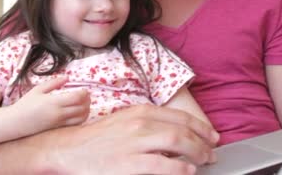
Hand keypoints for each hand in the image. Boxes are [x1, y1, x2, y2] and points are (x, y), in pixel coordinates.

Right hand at [12, 76, 89, 133]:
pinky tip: (80, 112)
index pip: (76, 98)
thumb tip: (67, 77)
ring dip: (87, 109)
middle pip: (81, 107)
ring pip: (81, 117)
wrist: (15, 123)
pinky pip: (75, 124)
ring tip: (85, 103)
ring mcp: (59, 122)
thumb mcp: (38, 90)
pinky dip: (82, 118)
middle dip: (87, 100)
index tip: (84, 89)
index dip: (84, 93)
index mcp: (53, 102)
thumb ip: (53, 83)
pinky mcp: (58, 128)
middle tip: (87, 95)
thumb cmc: (25, 104)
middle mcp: (58, 113)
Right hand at [44, 104, 219, 174]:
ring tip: (204, 161)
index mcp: (141, 111)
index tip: (212, 136)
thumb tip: (179, 135)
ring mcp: (134, 143)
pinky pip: (162, 165)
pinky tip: (188, 171)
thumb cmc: (100, 138)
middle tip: (212, 154)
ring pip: (177, 143)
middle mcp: (140, 123)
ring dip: (197, 153)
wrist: (69, 149)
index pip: (180, 117)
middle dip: (203, 142)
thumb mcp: (127, 121)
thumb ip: (152, 125)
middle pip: (182, 130)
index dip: (201, 127)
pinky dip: (179, 168)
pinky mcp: (128, 164)